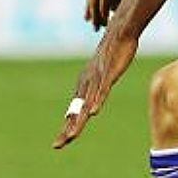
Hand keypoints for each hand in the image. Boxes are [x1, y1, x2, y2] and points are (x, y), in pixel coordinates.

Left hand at [54, 29, 138, 149]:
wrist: (120, 32)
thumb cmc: (112, 52)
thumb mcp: (102, 73)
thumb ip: (97, 86)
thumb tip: (95, 94)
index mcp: (85, 86)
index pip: (74, 111)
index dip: (67, 127)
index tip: (59, 143)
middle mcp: (87, 84)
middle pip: (76, 112)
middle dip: (68, 129)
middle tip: (58, 146)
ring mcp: (97, 80)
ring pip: (86, 104)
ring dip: (79, 121)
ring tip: (71, 136)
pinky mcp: (108, 74)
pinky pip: (102, 90)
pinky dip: (96, 102)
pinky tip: (93, 113)